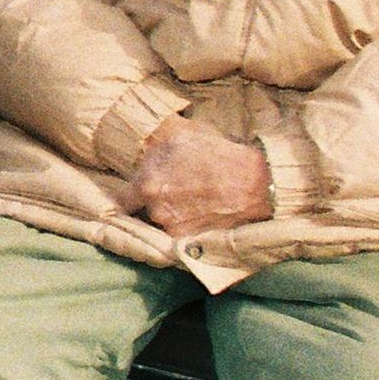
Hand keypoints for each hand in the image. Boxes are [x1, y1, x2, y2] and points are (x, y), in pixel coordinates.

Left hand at [119, 115, 274, 240]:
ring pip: (163, 224)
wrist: (257, 183)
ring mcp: (173, 228)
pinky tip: (202, 216)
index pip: (120, 200)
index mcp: (146, 183)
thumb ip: (156, 152)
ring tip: (194, 205)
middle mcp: (154, 209)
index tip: (130, 199)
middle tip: (175, 195)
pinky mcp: (191, 242)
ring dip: (173, 217)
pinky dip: (187, 230)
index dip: (126, 199)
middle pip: (144, 212)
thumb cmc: (220, 155)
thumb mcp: (183, 138)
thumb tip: (145, 153)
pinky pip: (180, 237)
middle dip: (155, 204)